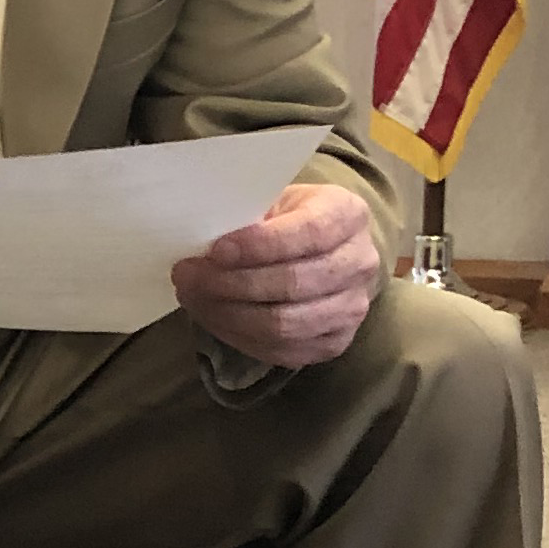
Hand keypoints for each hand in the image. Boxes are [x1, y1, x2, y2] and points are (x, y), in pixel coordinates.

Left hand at [171, 182, 380, 368]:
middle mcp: (361, 262)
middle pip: (295, 284)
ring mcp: (353, 308)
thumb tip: (202, 241)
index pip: (308, 233)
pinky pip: (285, 351)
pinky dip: (240, 337)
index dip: (260, 245)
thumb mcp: (272, 196)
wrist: (324, 248)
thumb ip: (247, 214)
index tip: (216, 250)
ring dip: (230, 314)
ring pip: (287, 324)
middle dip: (232, 283)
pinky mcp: (336, 342)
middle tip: (187, 275)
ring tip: (193, 297)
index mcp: (348, 214)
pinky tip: (213, 318)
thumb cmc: (286, 215)